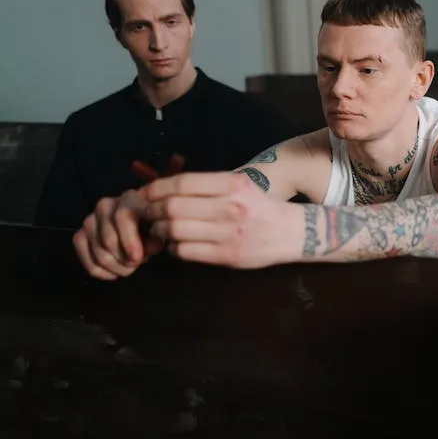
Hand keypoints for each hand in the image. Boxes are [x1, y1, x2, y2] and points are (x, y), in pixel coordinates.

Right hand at [73, 189, 162, 279]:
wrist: (139, 227)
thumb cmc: (152, 228)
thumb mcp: (160, 230)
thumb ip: (157, 237)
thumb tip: (151, 247)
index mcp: (128, 199)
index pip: (123, 216)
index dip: (129, 241)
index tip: (137, 259)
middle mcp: (105, 205)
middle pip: (109, 239)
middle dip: (124, 260)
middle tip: (136, 264)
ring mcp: (90, 220)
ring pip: (98, 251)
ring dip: (115, 267)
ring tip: (129, 268)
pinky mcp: (80, 235)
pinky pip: (86, 258)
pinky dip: (100, 271)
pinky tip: (113, 273)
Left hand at [141, 171, 293, 268]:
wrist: (290, 232)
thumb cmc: (258, 207)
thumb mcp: (239, 186)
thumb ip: (207, 187)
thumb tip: (163, 189)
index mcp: (232, 185)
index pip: (183, 183)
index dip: (157, 188)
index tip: (145, 193)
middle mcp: (231, 207)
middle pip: (173, 207)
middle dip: (152, 210)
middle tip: (148, 212)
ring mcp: (229, 233)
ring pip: (175, 230)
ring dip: (160, 230)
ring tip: (160, 229)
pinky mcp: (227, 255)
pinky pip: (185, 251)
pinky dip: (173, 247)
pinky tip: (177, 243)